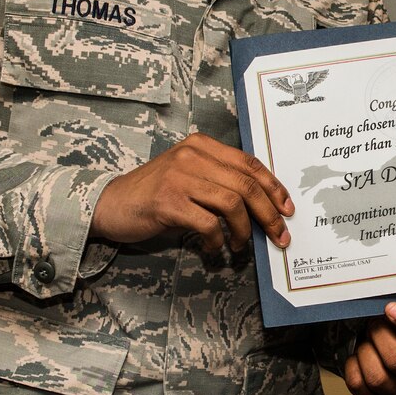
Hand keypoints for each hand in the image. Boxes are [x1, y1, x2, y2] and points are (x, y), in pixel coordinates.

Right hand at [92, 133, 293, 254]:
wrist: (108, 204)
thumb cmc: (152, 194)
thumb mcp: (187, 175)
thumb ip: (217, 180)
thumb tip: (260, 206)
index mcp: (200, 145)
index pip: (249, 163)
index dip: (274, 187)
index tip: (286, 209)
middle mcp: (192, 156)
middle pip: (246, 185)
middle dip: (268, 214)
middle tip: (278, 236)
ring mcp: (179, 177)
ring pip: (232, 204)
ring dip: (243, 231)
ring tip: (240, 246)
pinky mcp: (168, 202)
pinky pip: (208, 224)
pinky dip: (217, 241)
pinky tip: (213, 249)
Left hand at [345, 303, 395, 394]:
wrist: (392, 359)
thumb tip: (389, 307)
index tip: (390, 308)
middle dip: (379, 336)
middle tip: (373, 324)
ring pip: (377, 377)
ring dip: (365, 352)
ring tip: (366, 342)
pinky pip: (359, 387)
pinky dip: (352, 368)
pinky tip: (358, 358)